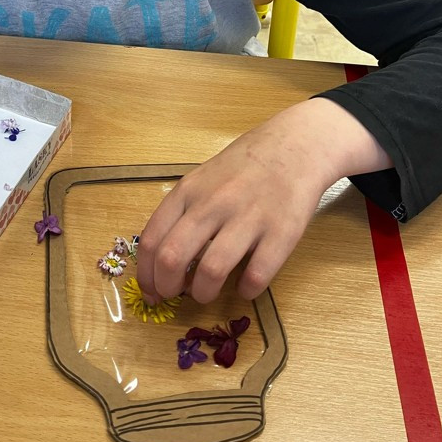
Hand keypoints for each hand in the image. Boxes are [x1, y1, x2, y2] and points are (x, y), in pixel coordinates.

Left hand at [136, 98, 392, 305]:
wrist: (296, 145)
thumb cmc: (243, 167)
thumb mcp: (201, 180)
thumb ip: (182, 214)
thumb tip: (162, 262)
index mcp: (188, 192)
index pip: (151, 239)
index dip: (146, 274)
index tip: (151, 290)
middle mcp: (213, 204)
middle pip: (172, 258)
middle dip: (166, 287)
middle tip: (174, 295)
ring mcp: (248, 218)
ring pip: (211, 271)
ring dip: (202, 294)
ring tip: (205, 293)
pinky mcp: (282, 233)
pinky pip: (257, 276)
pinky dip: (246, 290)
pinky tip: (245, 286)